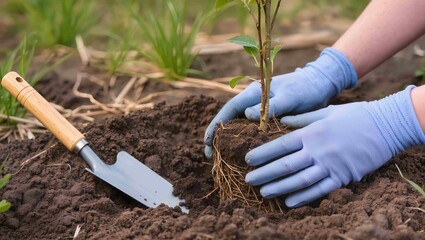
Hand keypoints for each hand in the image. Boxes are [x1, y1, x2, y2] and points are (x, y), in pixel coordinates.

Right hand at [204, 48, 356, 157]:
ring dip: (229, 142)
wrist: (319, 85)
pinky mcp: (268, 120)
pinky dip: (245, 143)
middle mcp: (253, 103)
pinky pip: (252, 132)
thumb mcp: (290, 96)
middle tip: (210, 156)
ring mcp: (260, 112)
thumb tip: (248, 116)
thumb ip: (271, 106)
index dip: (216, 124)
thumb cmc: (305, 88)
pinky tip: (243, 156)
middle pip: (230, 120)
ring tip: (221, 160)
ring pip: (239, 127)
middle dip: (218, 137)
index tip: (207, 141)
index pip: (229, 109)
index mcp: (254, 94)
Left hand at [245, 86, 424, 206]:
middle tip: (248, 179)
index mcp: (312, 133)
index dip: (262, 154)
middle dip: (265, 173)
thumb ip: (302, 118)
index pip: (281, 145)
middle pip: (285, 165)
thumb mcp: (326, 111)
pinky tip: (289, 202)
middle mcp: (318, 151)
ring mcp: (331, 166)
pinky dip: (304, 197)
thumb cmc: (355, 115)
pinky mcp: (343, 177)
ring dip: (279, 187)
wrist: (386, 126)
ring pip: (300, 180)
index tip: (248, 160)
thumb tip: (281, 119)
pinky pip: (320, 190)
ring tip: (264, 192)